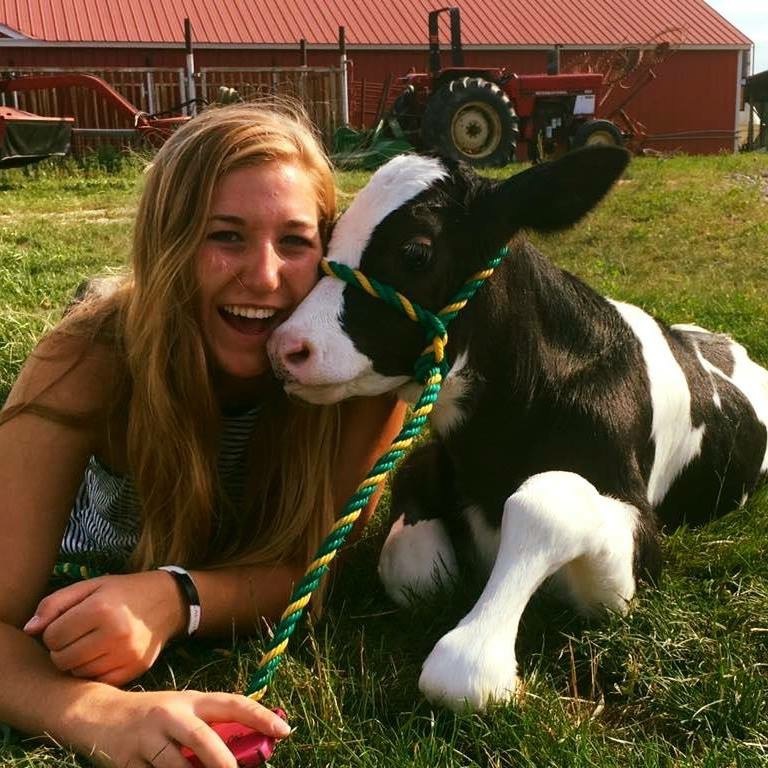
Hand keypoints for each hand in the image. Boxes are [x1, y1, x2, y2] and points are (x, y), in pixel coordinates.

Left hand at [24, 571, 185, 684]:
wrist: (169, 601)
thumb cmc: (123, 592)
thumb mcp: (90, 587)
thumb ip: (55, 603)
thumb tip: (30, 630)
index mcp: (100, 608)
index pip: (52, 636)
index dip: (54, 630)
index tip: (68, 623)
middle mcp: (114, 633)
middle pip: (62, 659)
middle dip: (63, 648)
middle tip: (78, 636)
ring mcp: (126, 654)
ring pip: (78, 673)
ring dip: (78, 662)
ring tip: (91, 644)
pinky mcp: (135, 669)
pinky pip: (98, 681)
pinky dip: (95, 671)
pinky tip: (103, 655)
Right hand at [76, 688, 290, 767]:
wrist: (98, 713)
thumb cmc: (154, 716)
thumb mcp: (183, 712)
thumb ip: (211, 727)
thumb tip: (251, 748)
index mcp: (192, 701)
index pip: (233, 704)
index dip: (260, 716)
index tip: (285, 730)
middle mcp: (171, 716)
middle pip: (203, 740)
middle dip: (224, 763)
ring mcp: (147, 739)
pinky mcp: (127, 762)